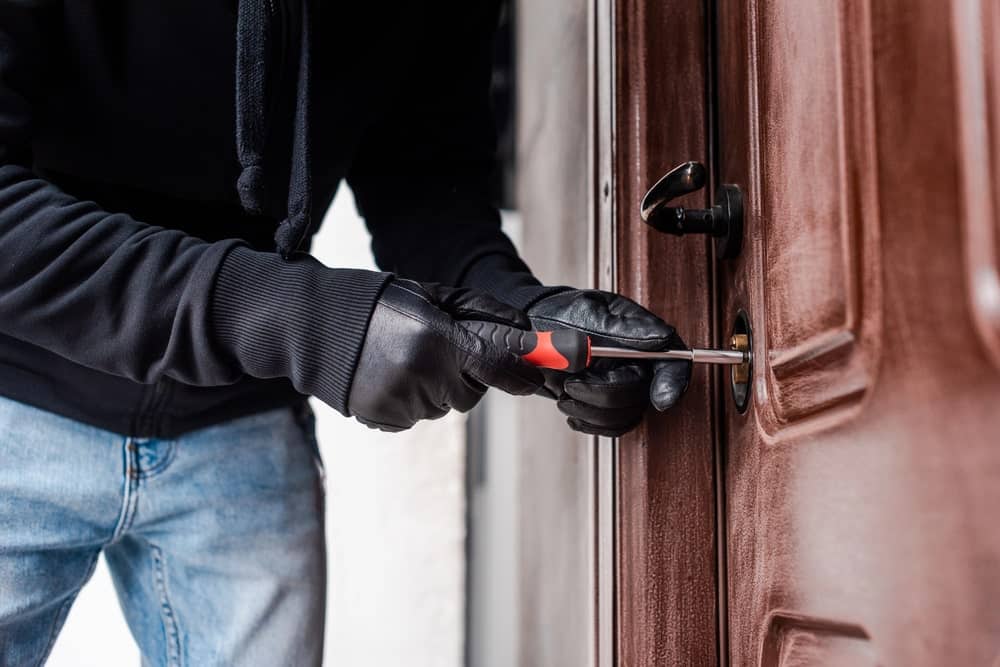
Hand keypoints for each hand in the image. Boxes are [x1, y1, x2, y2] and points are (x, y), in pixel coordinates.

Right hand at [348, 280, 542, 430]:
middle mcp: (422, 373)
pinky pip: (417, 417)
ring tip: (403, 360)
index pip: (497, 364)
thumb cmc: (381, 305)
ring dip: (436, 388)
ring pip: (444, 406)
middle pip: (471, 393)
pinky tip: (389, 376)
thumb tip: (526, 332)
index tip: (538, 378)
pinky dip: (411, 401)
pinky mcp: (385, 418)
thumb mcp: (432, 297)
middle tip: (438, 351)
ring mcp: (402, 400)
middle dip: (466, 376)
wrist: (317, 326)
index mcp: (437, 338)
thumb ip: (481, 314)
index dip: (523, 374)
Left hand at [526, 288, 690, 435]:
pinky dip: (589, 423)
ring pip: (625, 416)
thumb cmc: (561, 313)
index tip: (660, 400)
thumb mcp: (588, 312)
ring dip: (592, 411)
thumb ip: (622, 328)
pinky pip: (610, 426)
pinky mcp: (604, 403)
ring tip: (564, 393)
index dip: (673, 382)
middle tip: (571, 385)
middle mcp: (637, 363)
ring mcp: (621, 384)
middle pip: (642, 395)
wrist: (532, 331)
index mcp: (642, 336)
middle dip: (604, 396)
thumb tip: (661, 338)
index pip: (673, 361)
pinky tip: (570, 409)